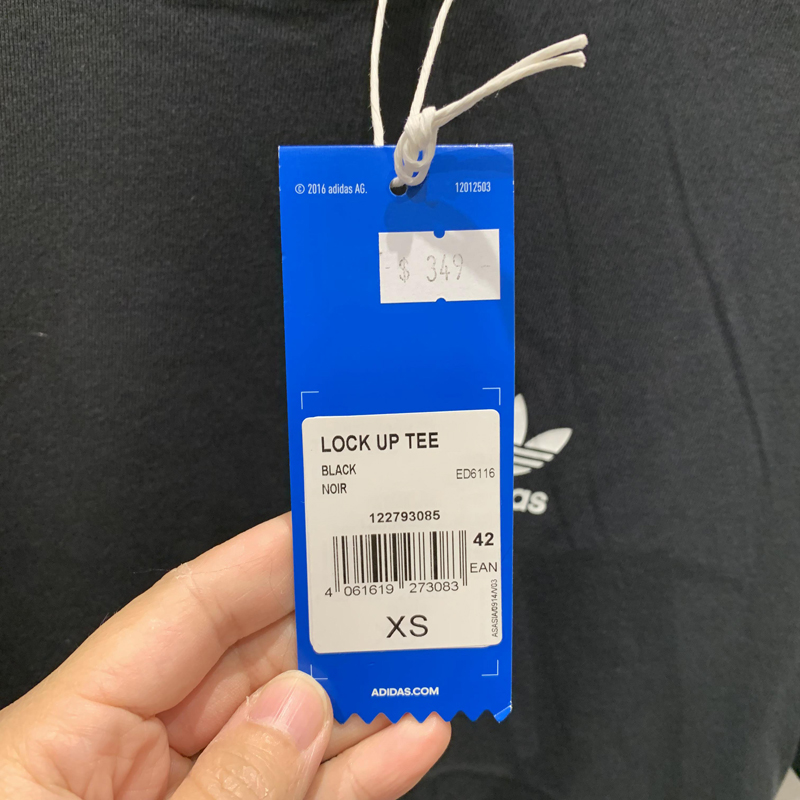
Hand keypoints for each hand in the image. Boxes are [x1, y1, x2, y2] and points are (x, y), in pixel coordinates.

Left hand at [0, 514, 450, 798]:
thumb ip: (222, 788)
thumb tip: (303, 706)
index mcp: (62, 740)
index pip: (179, 619)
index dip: (255, 565)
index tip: (322, 530)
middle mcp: (120, 770)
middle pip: (240, 669)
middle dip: (322, 629)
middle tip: (394, 591)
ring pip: (280, 739)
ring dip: (357, 705)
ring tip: (425, 665)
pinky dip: (351, 779)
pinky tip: (406, 747)